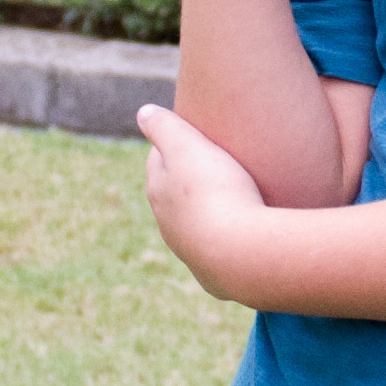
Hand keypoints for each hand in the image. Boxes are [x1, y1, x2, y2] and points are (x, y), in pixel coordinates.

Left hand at [138, 104, 270, 297]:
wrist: (242, 254)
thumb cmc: (217, 192)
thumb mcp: (188, 147)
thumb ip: (164, 127)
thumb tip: (143, 112)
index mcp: (158, 190)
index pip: (158, 159)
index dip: (174, 144)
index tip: (193, 135)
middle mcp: (168, 223)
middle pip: (173, 194)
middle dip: (188, 180)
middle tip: (215, 165)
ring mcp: (190, 250)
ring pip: (193, 225)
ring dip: (207, 212)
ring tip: (231, 200)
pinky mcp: (214, 274)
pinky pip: (217, 251)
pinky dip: (224, 240)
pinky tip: (240, 237)